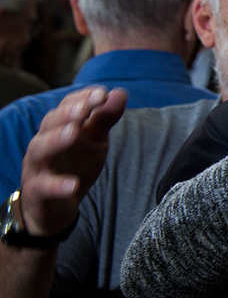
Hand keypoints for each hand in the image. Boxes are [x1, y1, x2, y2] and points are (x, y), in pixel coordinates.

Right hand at [19, 86, 126, 236]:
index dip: (82, 99)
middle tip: (84, 108)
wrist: (53, 205)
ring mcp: (37, 167)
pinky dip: (57, 185)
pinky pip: (43, 187)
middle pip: (49, 123)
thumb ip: (105, 118)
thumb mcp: (94, 140)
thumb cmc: (75, 164)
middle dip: (67, 113)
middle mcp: (43, 143)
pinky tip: (72, 185)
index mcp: (58, 128)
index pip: (66, 107)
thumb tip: (120, 92)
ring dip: (56, 139)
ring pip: (40, 149)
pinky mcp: (37, 191)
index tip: (102, 93)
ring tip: (74, 133)